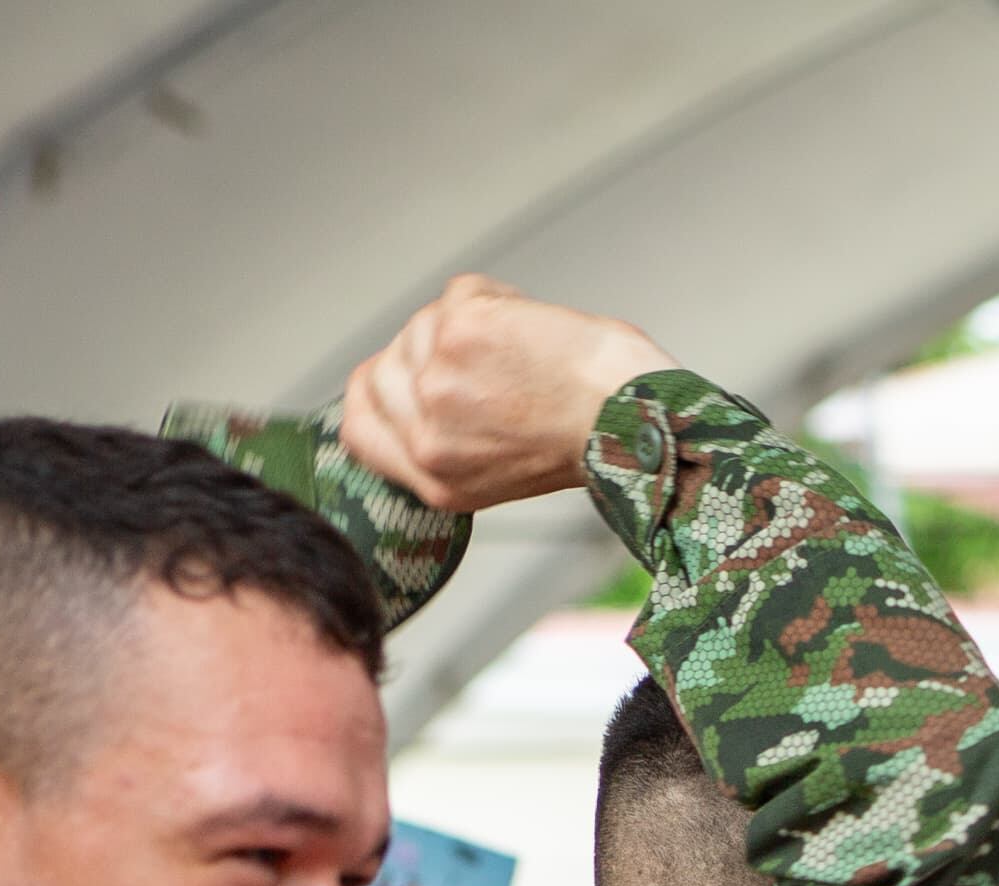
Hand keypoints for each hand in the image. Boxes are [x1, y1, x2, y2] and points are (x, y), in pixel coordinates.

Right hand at [339, 274, 670, 511]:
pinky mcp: (460, 331)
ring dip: (469, 327)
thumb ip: (445, 440)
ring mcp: (438, 381)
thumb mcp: (498, 471)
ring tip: (525, 356)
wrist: (639, 419)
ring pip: (421, 326)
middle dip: (431, 356)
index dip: (381, 395)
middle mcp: (428, 437)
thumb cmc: (592, 440)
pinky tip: (534, 329)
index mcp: (434, 478)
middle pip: (384, 369)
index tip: (409, 382)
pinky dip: (498, 299)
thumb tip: (416, 386)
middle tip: (494, 368)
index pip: (359, 423)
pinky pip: (462, 293)